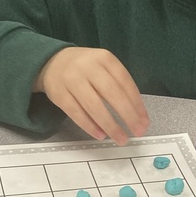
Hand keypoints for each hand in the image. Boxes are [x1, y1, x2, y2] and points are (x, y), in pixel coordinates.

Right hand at [35, 47, 149, 144]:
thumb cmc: (85, 69)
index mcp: (104, 58)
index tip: (144, 120)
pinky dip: (90, 126)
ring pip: (94, 106)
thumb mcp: (104, 67)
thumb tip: (137, 114)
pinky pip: (76, 113)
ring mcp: (72, 80)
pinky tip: (100, 134)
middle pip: (111, 93)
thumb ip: (119, 85)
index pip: (125, 82)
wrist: (51, 62)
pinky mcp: (59, 94)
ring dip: (110, 125)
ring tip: (121, 138)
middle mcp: (88, 67)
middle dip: (127, 115)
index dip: (137, 103)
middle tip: (138, 131)